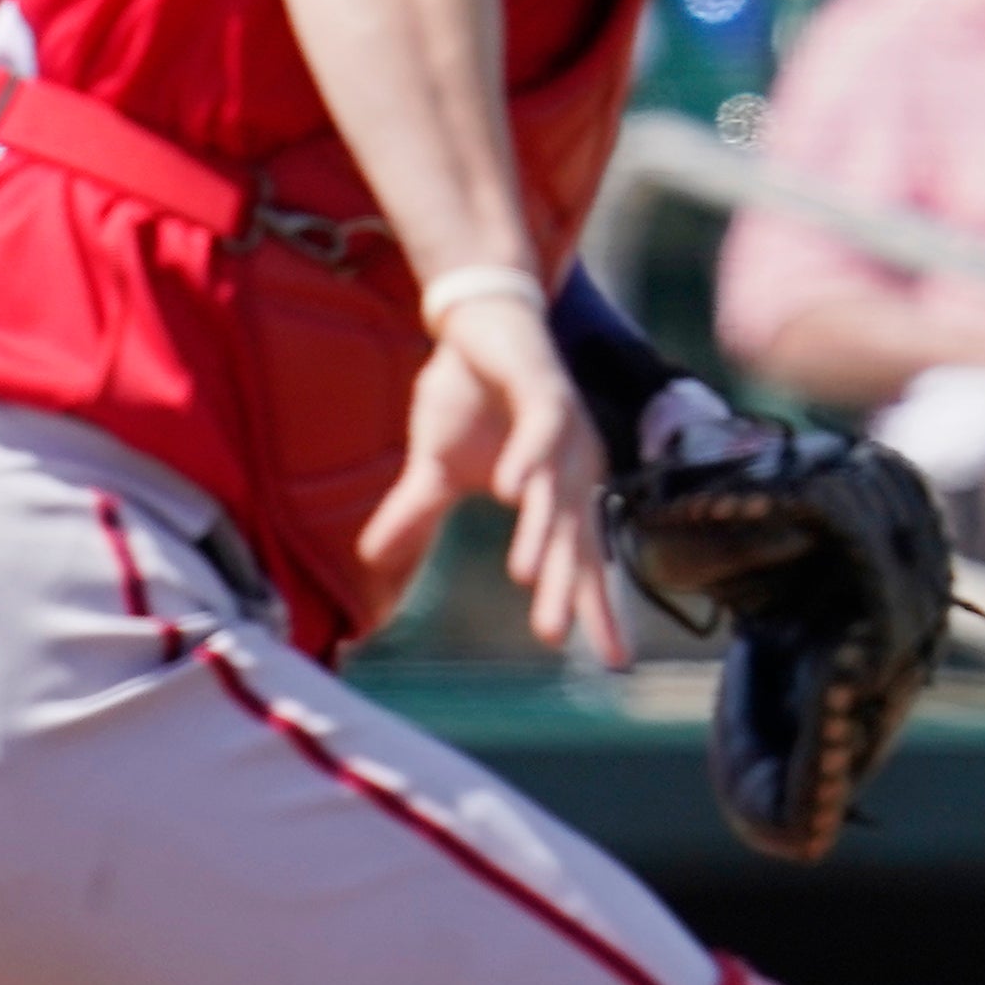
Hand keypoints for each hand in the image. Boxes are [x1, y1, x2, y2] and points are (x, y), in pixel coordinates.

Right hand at [360, 285, 625, 665]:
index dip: (594, 608)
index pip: (581, 561)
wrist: (477, 321)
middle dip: (565, 590)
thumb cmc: (468, 395)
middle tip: (555, 638)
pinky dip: (527, 459)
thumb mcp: (434, 465)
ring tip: (526, 576)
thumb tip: (373, 560)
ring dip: (541, 533)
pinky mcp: (546, 389)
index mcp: (558, 494)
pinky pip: (541, 430)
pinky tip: (511, 489)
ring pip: (556, 492)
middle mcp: (575, 470)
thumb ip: (415, 515)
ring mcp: (566, 431)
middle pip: (573, 540)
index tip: (611, 663)